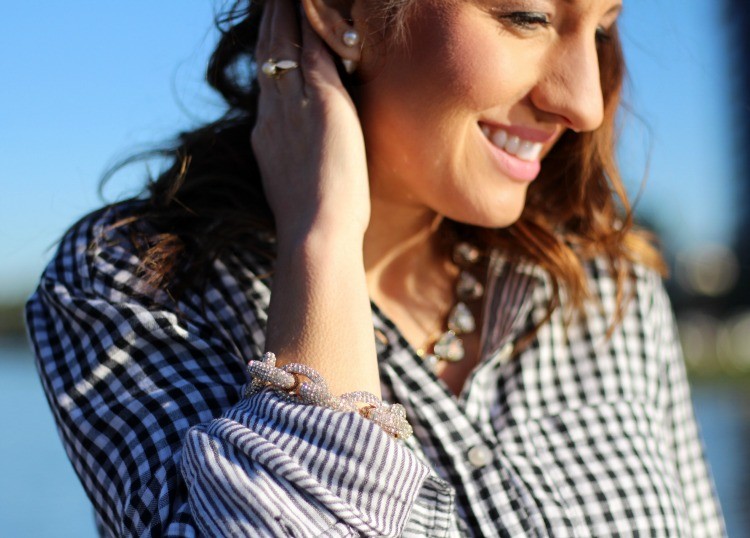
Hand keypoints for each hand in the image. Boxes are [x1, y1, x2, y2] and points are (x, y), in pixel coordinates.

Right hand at [252, 0, 370, 244]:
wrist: (314, 235)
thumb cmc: (315, 229)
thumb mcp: (297, 193)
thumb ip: (297, 170)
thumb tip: (304, 169)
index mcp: (267, 138)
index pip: (267, 86)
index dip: (269, 58)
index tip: (271, 37)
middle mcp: (274, 115)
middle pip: (268, 58)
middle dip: (270, 25)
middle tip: (272, 1)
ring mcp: (295, 106)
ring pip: (284, 46)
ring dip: (284, 14)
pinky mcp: (322, 101)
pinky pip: (312, 48)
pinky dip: (309, 21)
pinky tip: (308, 2)